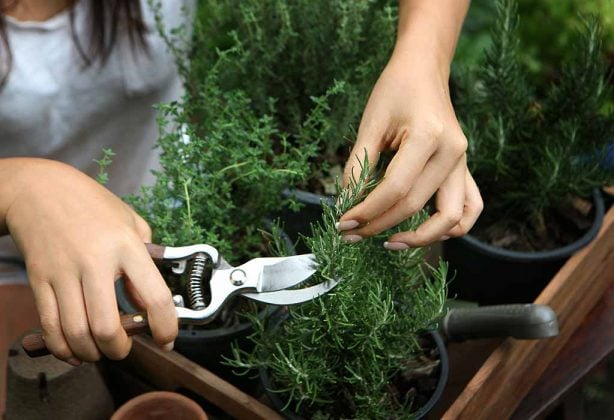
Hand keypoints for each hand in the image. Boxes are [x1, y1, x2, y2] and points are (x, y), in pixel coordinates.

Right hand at [2, 159, 176, 363]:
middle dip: (119, 350)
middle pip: (106, 326)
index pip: (154, 296)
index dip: (165, 326)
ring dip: (91, 353)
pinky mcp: (39, 280)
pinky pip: (49, 325)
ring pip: (76, 332)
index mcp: (127, 246)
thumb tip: (148, 301)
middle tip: (124, 349)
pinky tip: (74, 350)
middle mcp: (95, 262)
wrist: (40, 189)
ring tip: (100, 351)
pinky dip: (62, 347)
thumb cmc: (93, 204)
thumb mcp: (131, 222)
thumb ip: (147, 259)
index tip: (167, 339)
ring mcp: (64, 273)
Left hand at [338, 45, 481, 248]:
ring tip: (390, 242)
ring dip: (421, 237)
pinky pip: (468, 208)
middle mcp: (453, 153)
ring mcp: (464, 162)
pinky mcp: (464, 169)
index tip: (344, 224)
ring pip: (452, 218)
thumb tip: (346, 204)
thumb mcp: (370, 124)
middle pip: (416, 205)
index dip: (367, 211)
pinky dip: (450, 227)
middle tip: (352, 234)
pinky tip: (422, 231)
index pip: (395, 189)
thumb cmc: (394, 90)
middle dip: (380, 225)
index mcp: (429, 136)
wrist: (423, 69)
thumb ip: (358, 166)